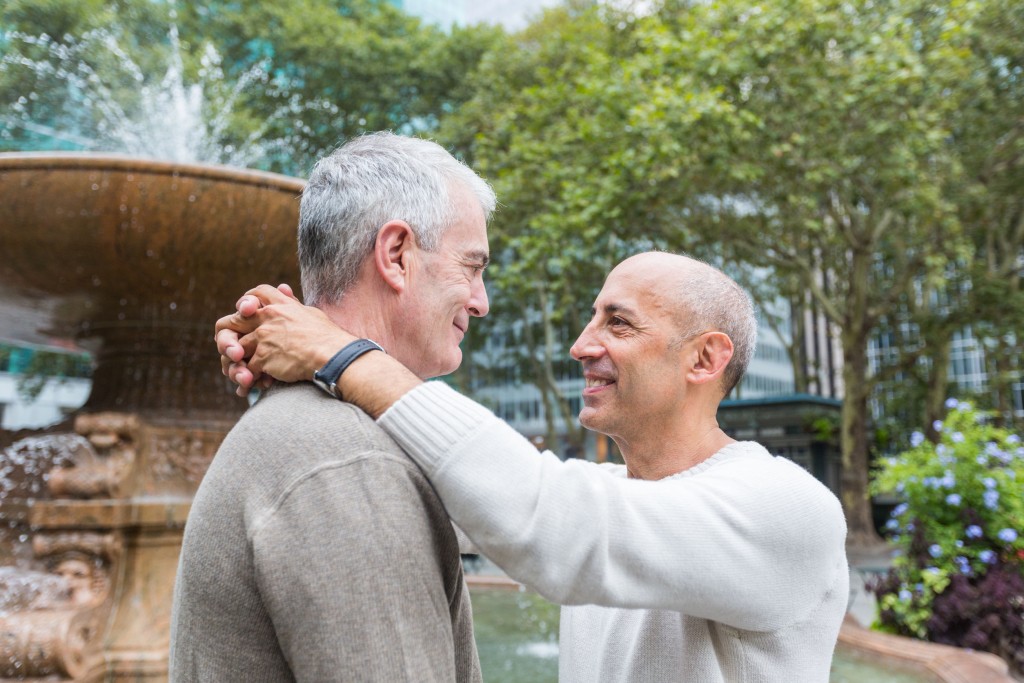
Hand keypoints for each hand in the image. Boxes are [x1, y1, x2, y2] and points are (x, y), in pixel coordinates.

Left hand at [215, 284, 355, 391]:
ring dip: (238, 363)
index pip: (257, 293)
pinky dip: (248, 379)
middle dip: (230, 337)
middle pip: (234, 321)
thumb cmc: (327, 337)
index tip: (247, 313)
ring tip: (243, 375)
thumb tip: (284, 290)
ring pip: (237, 349)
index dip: (247, 302)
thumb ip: (292, 303)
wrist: (332, 355)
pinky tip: (253, 386)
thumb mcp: (310, 313)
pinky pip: (246, 369)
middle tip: (235, 351)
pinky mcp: (262, 357)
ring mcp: (263, 337)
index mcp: (281, 305)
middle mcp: (267, 318)